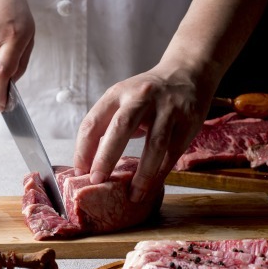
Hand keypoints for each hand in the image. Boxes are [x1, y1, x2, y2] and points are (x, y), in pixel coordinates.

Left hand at [73, 67, 212, 203]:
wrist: (186, 74)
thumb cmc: (147, 96)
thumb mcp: (122, 100)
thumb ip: (107, 125)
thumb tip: (88, 164)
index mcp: (117, 93)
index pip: (93, 121)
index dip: (83, 149)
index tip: (80, 172)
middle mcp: (141, 97)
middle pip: (121, 127)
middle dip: (106, 157)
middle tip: (97, 180)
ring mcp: (167, 108)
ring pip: (154, 144)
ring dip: (142, 173)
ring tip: (133, 194)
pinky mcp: (187, 121)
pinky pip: (173, 152)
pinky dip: (162, 172)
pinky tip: (152, 187)